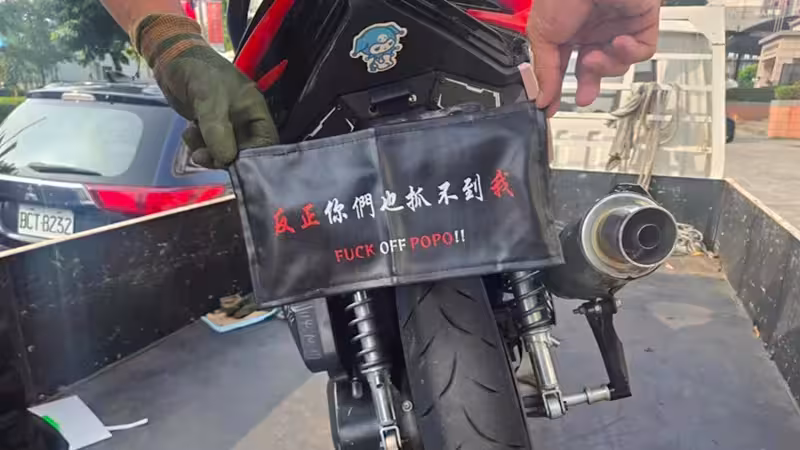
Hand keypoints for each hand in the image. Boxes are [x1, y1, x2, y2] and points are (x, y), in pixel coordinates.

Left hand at [134, 14, 277, 167]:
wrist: (171, 60)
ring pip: (225, 152)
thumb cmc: (199, 73)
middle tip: (203, 157)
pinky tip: (189, 132)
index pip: (266, 142)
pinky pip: (210, 147)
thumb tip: (226, 160)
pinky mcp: (210, 129)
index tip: (233, 165)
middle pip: (245, 152)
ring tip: (192, 136)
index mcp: (255, 111)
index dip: (254, 157)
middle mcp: (245, 121)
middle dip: (224, 158)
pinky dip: (198, 146)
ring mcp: (227, 126)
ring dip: (208, 152)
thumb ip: (218, 132)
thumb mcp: (210, 100)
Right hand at [527, 0, 659, 116]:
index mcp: (567, 29)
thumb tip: (541, 97)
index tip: (553, 105)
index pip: (564, 64)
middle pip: (595, 67)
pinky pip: (641, 51)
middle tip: (582, 96)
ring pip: (618, 63)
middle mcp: (593, 27)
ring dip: (605, 66)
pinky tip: (617, 42)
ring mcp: (618, 25)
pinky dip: (629, 53)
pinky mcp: (642, 22)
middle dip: (589, 83)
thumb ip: (544, 70)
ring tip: (593, 57)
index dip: (559, 86)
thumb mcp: (543, 34)